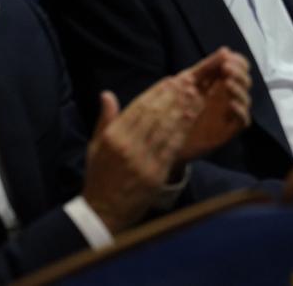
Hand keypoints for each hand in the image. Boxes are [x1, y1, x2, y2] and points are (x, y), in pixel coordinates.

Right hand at [82, 79, 199, 234]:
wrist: (103, 212)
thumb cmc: (100, 177)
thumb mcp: (95, 147)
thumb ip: (105, 120)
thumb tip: (106, 94)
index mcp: (112, 137)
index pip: (138, 108)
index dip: (157, 92)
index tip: (171, 80)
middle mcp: (127, 145)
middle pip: (155, 113)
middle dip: (174, 95)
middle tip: (190, 80)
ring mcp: (142, 160)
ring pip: (166, 126)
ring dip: (183, 107)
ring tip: (196, 93)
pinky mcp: (156, 173)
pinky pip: (173, 145)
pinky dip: (184, 128)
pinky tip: (193, 117)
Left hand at [175, 48, 251, 162]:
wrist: (164, 137)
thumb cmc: (175, 109)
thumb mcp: (188, 82)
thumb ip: (206, 67)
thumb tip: (225, 50)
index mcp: (220, 84)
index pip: (239, 69)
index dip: (238, 62)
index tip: (228, 58)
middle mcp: (227, 97)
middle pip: (245, 81)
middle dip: (238, 73)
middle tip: (226, 69)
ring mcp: (229, 114)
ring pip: (246, 99)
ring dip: (239, 89)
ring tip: (228, 83)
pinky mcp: (228, 129)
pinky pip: (243, 120)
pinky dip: (240, 111)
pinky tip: (231, 104)